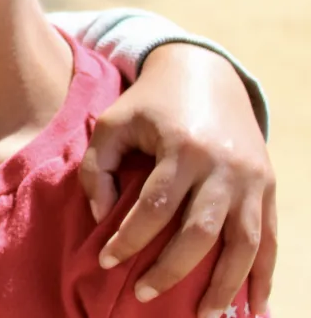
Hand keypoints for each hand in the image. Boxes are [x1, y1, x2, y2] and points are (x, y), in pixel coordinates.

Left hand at [79, 44, 274, 316]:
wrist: (207, 73)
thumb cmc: (149, 103)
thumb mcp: (113, 123)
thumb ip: (97, 169)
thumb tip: (103, 218)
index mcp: (184, 148)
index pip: (156, 207)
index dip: (129, 239)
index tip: (106, 260)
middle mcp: (224, 167)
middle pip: (201, 233)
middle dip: (171, 270)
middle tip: (142, 295)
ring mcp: (252, 179)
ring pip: (245, 244)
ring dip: (225, 286)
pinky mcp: (268, 187)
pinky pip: (270, 239)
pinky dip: (264, 276)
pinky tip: (256, 308)